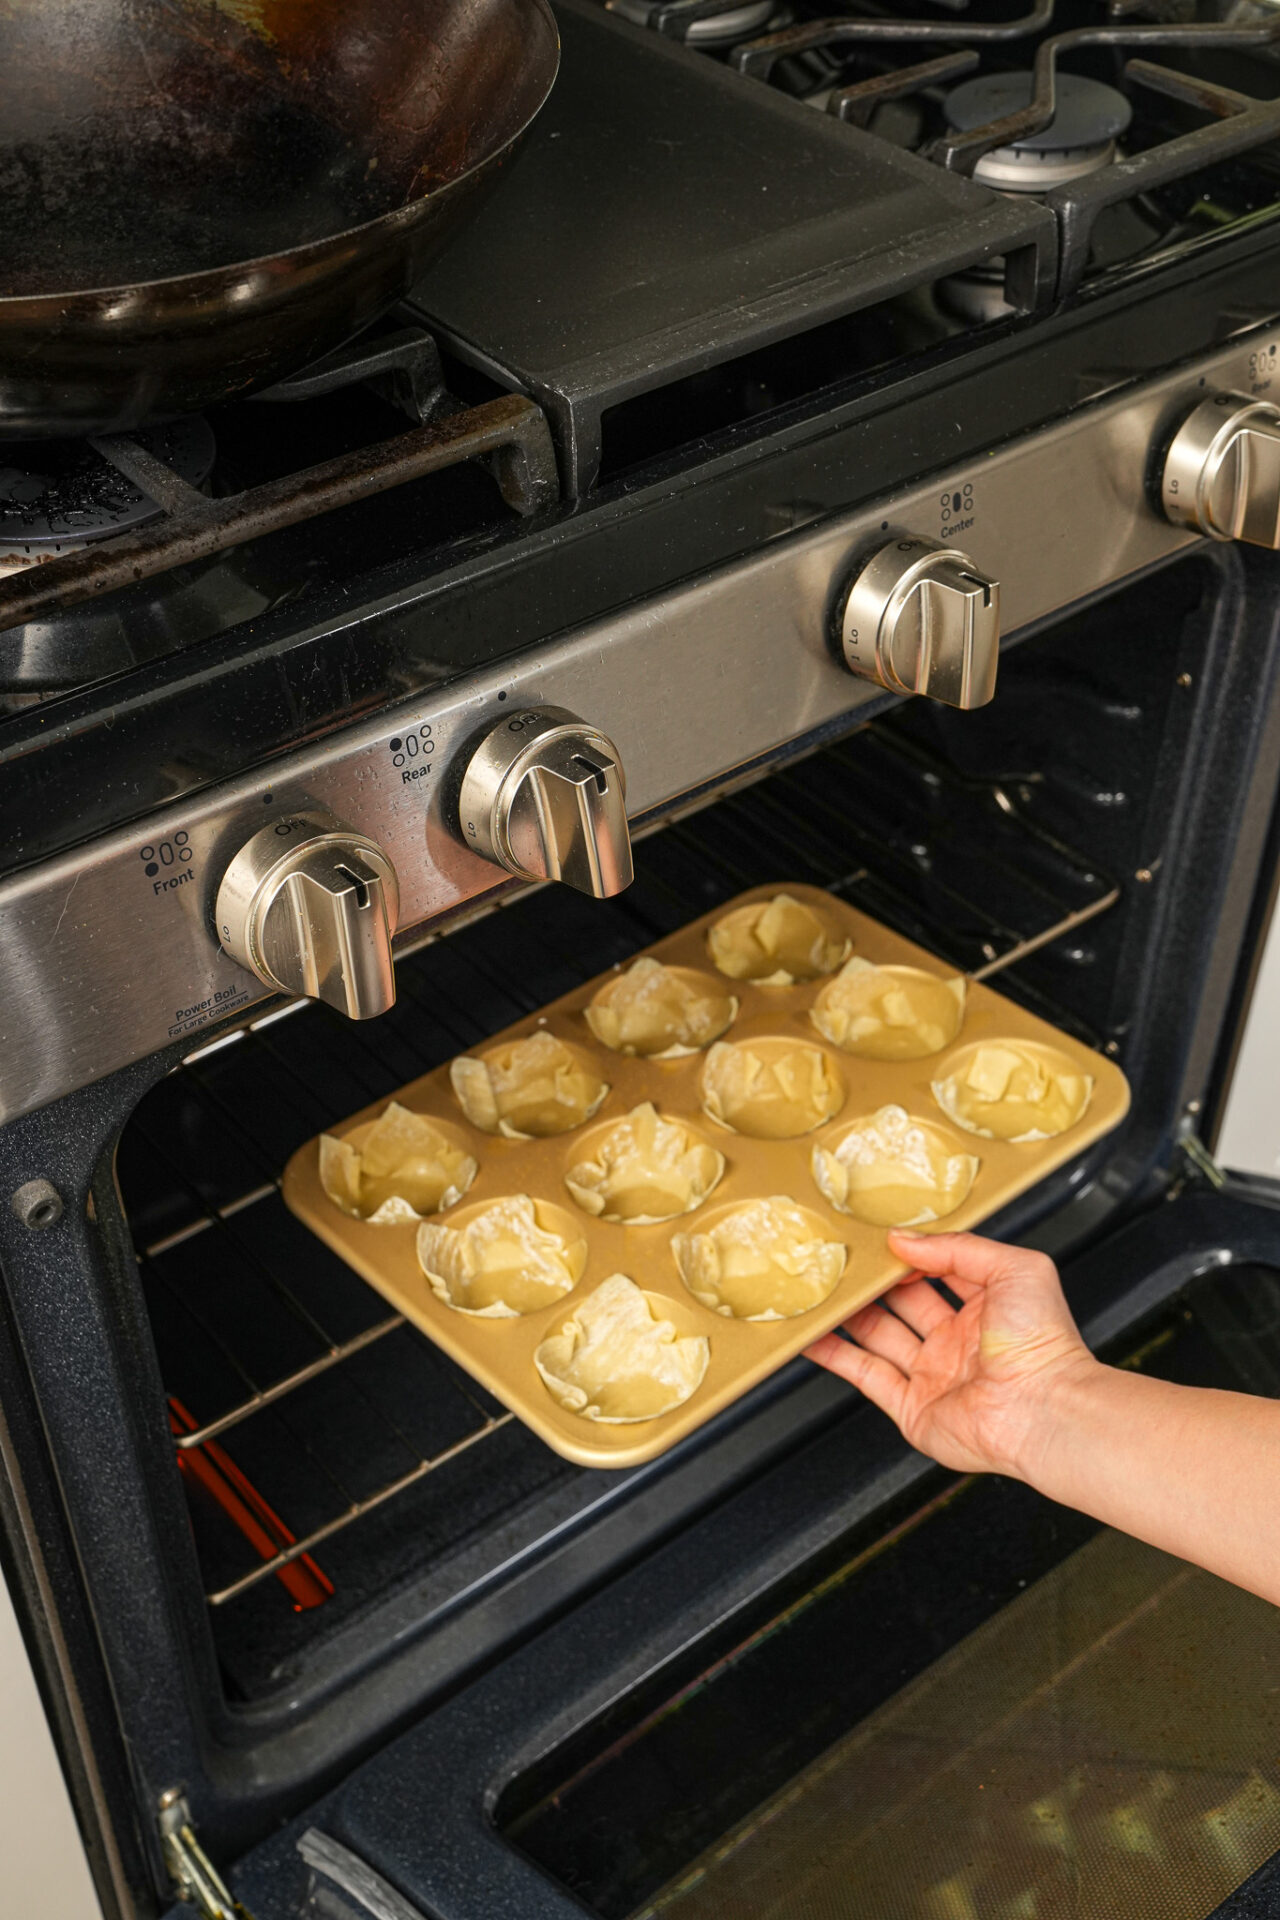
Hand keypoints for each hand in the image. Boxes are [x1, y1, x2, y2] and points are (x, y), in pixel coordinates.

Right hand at [804, 1229, 1097, 1479]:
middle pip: (900, 1303)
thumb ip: (958, 1248)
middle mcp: (957, 1343)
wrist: (1042, 1410)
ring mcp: (932, 1375)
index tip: (878, 1237)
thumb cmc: (1043, 1344)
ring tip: (820, 1288)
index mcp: (985, 1308)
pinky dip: (834, 1356)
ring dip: (848, 1314)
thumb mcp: (1014, 1268)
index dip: (908, 1254)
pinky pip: (864, 1375)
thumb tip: (906, 1239)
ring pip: (877, 1336)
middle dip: (872, 1282)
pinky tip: (813, 1336)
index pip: (936, 1271)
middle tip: (842, 1259)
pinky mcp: (912, 1407)